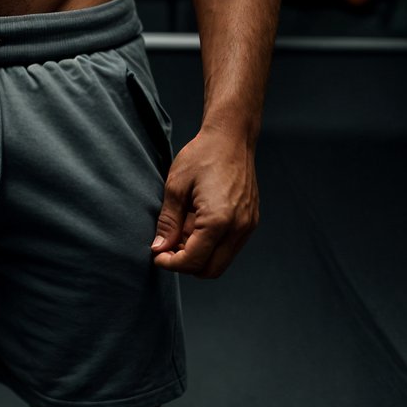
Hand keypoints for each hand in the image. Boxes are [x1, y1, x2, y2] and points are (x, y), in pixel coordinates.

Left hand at [150, 128, 258, 278]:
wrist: (231, 136)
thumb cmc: (202, 155)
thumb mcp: (176, 186)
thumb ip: (168, 222)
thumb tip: (158, 249)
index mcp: (218, 221)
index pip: (193, 260)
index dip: (171, 263)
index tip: (156, 256)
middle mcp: (238, 228)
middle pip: (210, 270)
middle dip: (186, 265)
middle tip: (167, 248)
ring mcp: (248, 226)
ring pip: (221, 260)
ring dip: (199, 256)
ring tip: (180, 232)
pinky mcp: (250, 220)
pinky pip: (230, 246)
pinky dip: (212, 245)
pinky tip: (196, 225)